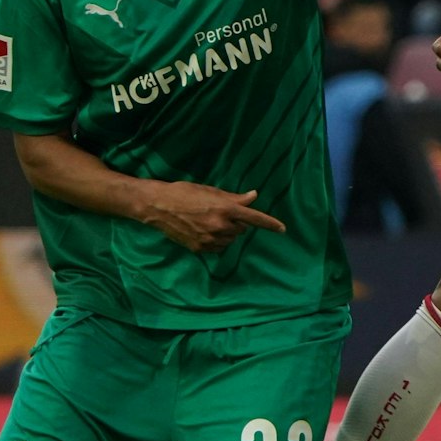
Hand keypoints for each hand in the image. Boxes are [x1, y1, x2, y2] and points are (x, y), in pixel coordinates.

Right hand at [141, 182, 284, 253]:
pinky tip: (202, 231)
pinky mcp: (200, 249)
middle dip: (236, 222)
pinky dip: (216, 242)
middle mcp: (221, 226)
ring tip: (207, 221)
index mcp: (226, 209)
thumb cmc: (185, 193)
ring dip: (226, 233)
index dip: (270, 224)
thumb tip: (254, 196)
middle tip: (219, 213)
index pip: (255, 218)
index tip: (283, 229)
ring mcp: (210, 239)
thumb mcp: (211, 191)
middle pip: (242, 229)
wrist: (157, 206)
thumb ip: (235, 198)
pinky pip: (218, 248)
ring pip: (230, 240)